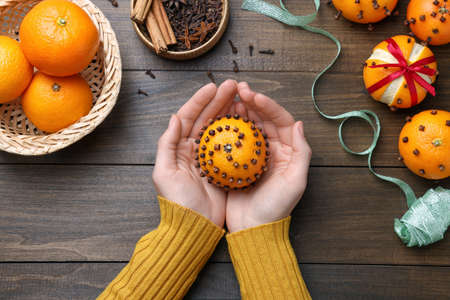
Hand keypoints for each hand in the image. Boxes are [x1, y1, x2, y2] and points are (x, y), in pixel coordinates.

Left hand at [152, 80, 237, 226]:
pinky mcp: (224, 167)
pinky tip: (248, 122)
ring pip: (220, 128)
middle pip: (206, 118)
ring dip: (229, 112)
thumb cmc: (177, 201)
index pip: (189, 117)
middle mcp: (194, 148)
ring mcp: (210, 157)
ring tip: (242, 98)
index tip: (213, 87)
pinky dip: (239, 132)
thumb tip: (174, 118)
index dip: (200, 101)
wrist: (194, 226)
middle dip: (218, 100)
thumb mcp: (164, 173)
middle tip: (233, 86)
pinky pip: (232, 145)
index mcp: (179, 147)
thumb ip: (167, 144)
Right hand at [226, 82, 311, 231]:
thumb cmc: (276, 208)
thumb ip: (301, 153)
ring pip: (247, 126)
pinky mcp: (237, 162)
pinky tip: (218, 119)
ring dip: (239, 111)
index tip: (253, 96)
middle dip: (252, 102)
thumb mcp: (295, 182)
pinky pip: (232, 140)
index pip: (280, 121)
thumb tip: (299, 123)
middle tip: (238, 90)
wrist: (254, 228)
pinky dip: (226, 128)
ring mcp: (252, 155)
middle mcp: (271, 149)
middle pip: (262, 119)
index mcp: (287, 151)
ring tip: (228, 100)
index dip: (268, 106)